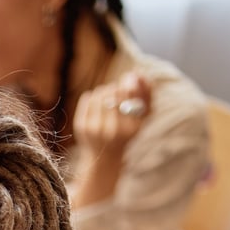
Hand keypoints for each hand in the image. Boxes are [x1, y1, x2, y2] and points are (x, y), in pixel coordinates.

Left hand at [71, 71, 151, 207]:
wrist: (104, 157)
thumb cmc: (127, 132)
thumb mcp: (142, 117)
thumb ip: (147, 94)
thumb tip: (138, 72)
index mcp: (132, 128)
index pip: (130, 94)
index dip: (130, 84)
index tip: (129, 85)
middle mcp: (114, 131)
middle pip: (115, 91)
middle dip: (117, 88)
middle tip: (118, 93)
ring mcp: (96, 129)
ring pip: (101, 92)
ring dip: (105, 91)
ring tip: (108, 101)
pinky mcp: (82, 126)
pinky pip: (88, 96)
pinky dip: (93, 96)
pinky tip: (97, 105)